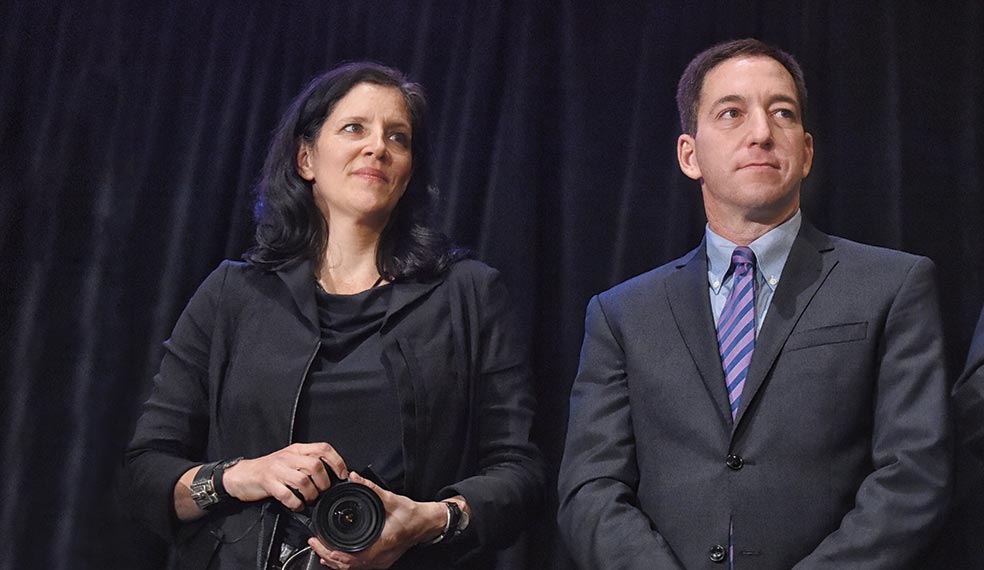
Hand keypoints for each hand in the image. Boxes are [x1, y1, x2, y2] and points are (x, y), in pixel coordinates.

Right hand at [222, 442, 348, 510]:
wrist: (242, 474)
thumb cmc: (269, 469)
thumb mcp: (290, 459)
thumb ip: (307, 463)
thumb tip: (331, 474)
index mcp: (297, 449)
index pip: (323, 448)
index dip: (336, 461)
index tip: (342, 474)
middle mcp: (288, 457)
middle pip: (315, 465)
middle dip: (323, 482)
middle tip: (322, 492)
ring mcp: (278, 469)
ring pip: (303, 480)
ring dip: (311, 494)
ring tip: (309, 500)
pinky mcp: (268, 483)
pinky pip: (287, 494)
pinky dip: (295, 503)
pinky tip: (297, 506)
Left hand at [305, 471, 446, 568]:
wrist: (425, 524)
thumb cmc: (412, 515)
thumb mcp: (390, 499)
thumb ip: (370, 488)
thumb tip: (355, 478)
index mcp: (382, 543)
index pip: (352, 557)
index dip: (332, 552)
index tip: (319, 543)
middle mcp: (381, 557)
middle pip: (348, 566)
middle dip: (327, 556)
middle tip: (314, 543)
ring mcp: (381, 562)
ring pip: (352, 569)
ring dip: (334, 561)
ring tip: (320, 550)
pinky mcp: (381, 561)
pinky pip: (358, 567)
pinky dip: (344, 563)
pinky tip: (335, 557)